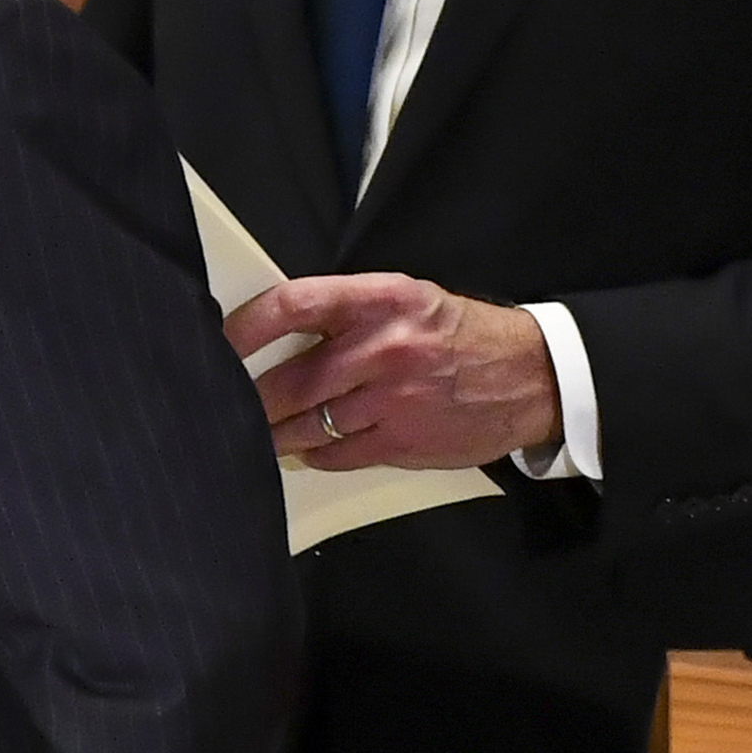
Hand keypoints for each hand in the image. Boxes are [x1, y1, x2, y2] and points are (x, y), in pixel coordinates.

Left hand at [230, 272, 558, 472]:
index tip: (221, 341)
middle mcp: (384, 349)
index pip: (294, 305)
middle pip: (291, 381)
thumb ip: (349, 311)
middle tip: (228, 400)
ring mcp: (392, 401)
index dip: (246, 326)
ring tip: (259, 428)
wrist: (529, 377)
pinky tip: (308, 445)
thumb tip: (282, 331)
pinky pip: (336, 454)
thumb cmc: (459, 334)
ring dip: (275, 431)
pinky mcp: (401, 444)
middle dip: (252, 397)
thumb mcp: (408, 298)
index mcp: (382, 299)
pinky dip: (315, 452)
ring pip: (308, 425)